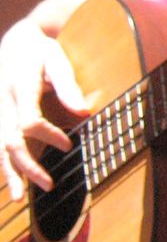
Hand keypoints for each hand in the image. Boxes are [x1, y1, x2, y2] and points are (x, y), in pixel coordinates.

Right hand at [0, 21, 87, 199]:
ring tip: (20, 199)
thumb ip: (68, 85)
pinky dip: (4, 165)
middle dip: (27, 166)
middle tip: (49, 185)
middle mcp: (2, 104)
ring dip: (10, 173)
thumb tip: (83, 113)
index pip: (28, 122)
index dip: (48, 136)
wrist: (15, 42)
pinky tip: (12, 184)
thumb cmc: (41, 51)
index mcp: (18, 88)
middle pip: (9, 141)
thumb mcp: (57, 59)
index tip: (69, 145)